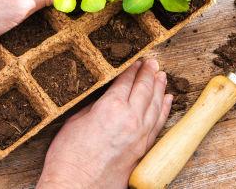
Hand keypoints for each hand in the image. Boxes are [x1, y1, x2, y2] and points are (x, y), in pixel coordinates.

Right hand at [38, 59, 172, 188]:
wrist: (75, 188)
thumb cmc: (68, 158)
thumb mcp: (75, 121)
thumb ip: (95, 106)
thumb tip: (106, 98)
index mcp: (111, 107)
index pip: (126, 81)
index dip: (132, 69)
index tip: (136, 60)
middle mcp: (130, 118)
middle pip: (144, 89)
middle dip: (149, 73)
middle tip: (153, 62)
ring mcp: (139, 135)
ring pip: (155, 105)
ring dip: (159, 88)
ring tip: (162, 75)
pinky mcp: (142, 150)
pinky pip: (158, 124)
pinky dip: (164, 110)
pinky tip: (167, 100)